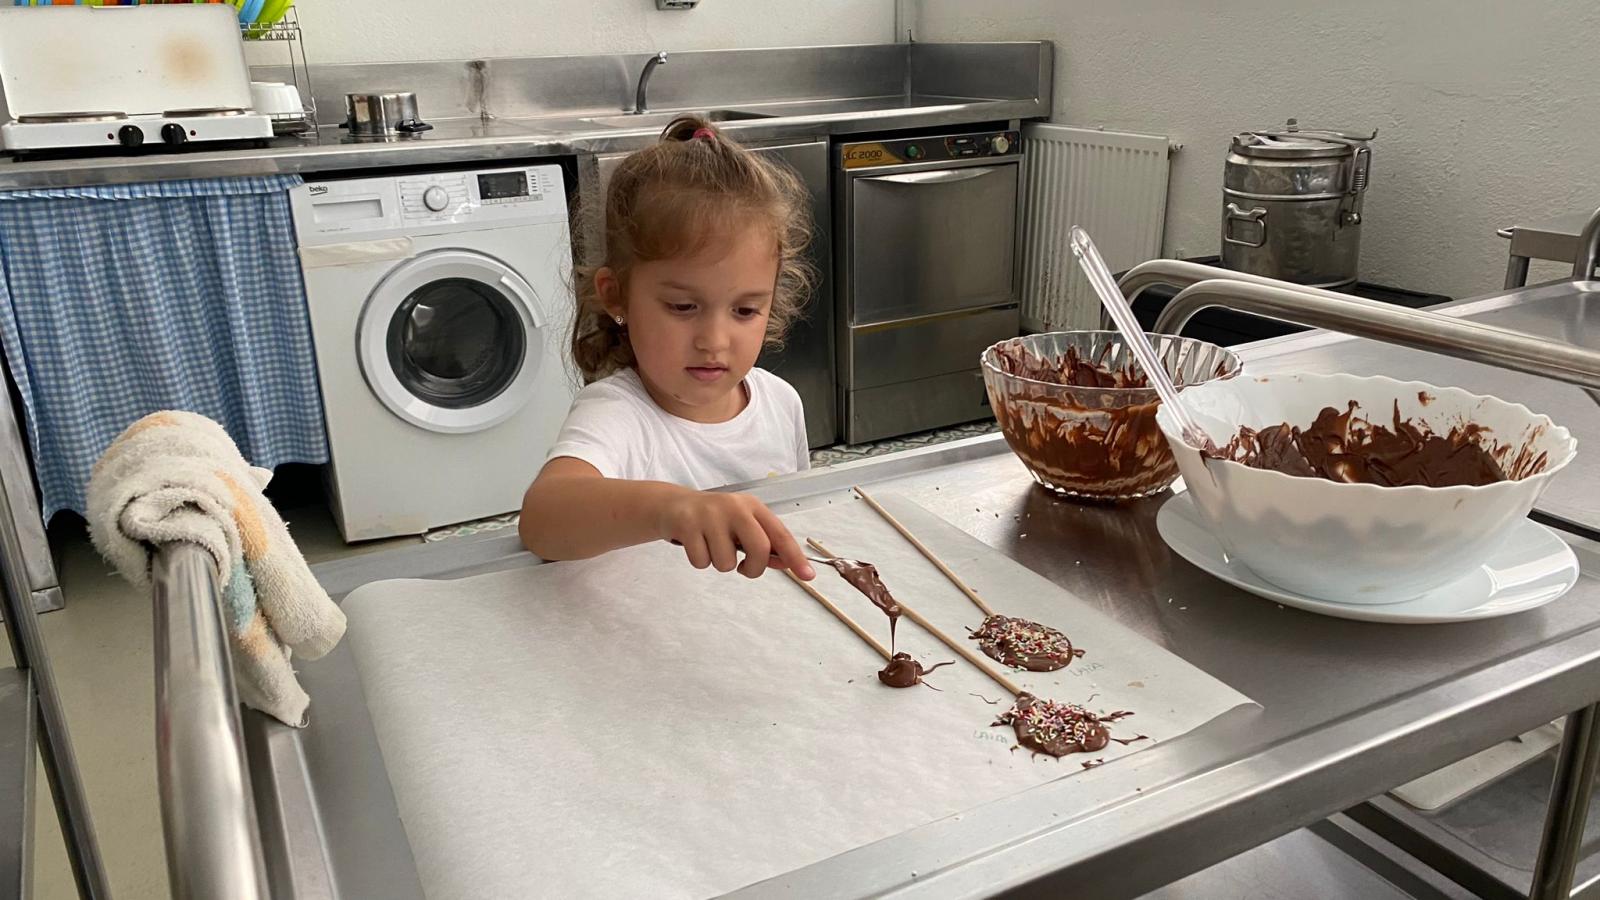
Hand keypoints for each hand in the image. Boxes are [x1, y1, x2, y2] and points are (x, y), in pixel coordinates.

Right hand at [656, 491, 814, 580]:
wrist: (673, 504)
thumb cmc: (714, 519)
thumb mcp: (741, 525)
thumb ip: (764, 544)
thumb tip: (787, 563)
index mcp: (752, 507)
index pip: (780, 534)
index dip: (795, 557)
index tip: (808, 575)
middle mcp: (734, 507)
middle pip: (759, 548)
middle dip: (753, 568)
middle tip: (743, 568)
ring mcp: (710, 515)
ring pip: (726, 562)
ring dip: (719, 563)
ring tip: (711, 546)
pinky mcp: (688, 524)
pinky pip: (702, 562)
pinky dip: (699, 561)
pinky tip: (695, 544)